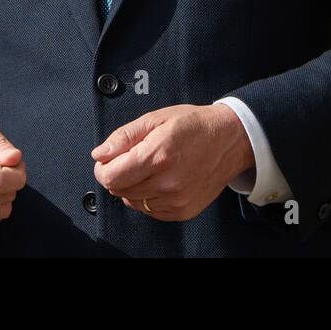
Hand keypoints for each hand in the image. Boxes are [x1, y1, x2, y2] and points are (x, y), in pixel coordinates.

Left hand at [90, 104, 253, 220]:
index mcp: (157, 156)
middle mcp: (167, 183)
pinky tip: (160, 180)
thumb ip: (124, 137)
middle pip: (119, 190)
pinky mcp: (183, 211)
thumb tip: (100, 154)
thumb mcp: (156, 119)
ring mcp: (176, 200)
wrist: (230, 139)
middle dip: (118, 175)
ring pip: (133, 202)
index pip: (110, 176)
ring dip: (133, 186)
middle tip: (132, 159)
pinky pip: (150, 211)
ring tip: (150, 167)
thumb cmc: (195, 125)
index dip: (103, 167)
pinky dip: (148, 197)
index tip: (108, 159)